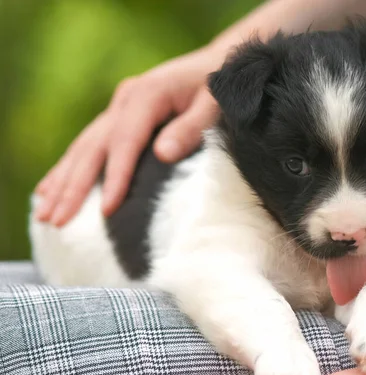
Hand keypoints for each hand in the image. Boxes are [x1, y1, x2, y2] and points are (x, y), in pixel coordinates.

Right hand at [34, 46, 222, 225]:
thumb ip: (192, 127)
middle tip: (57, 220)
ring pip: (84, 147)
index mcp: (148, 94)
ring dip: (63, 180)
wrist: (217, 63)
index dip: (116, 177)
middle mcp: (126, 99)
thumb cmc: (220, 86)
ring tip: (45, 213)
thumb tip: (163, 154)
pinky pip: (89, 144)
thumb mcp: (214, 103)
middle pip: (94, 147)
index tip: (106, 209)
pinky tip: (50, 188)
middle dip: (74, 186)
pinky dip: (69, 168)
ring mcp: (120, 106)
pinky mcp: (120, 114)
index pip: (125, 141)